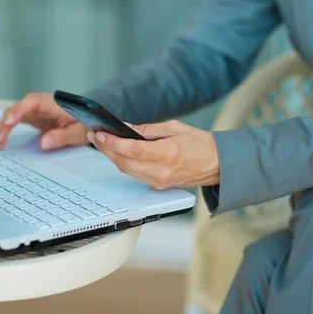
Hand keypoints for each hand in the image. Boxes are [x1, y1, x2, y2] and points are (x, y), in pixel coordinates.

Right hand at [0, 92, 88, 150]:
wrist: (86, 118)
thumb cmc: (84, 122)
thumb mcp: (78, 132)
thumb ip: (62, 137)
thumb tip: (43, 143)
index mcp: (51, 103)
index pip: (31, 103)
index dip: (19, 111)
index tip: (9, 121)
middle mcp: (38, 103)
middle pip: (16, 109)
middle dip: (5, 123)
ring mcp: (32, 109)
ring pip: (11, 114)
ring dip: (1, 127)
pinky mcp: (29, 117)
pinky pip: (13, 120)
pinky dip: (4, 129)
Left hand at [87, 120, 219, 188]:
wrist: (218, 165)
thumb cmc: (200, 144)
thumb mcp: (174, 127)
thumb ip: (147, 130)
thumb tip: (125, 128)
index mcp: (168, 154)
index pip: (132, 150)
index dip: (113, 142)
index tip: (100, 133)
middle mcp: (162, 171)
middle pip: (124, 162)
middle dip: (106, 149)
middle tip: (94, 136)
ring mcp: (159, 181)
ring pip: (126, 170)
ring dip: (111, 157)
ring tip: (101, 142)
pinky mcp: (158, 186)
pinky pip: (134, 174)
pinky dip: (123, 163)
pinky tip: (116, 153)